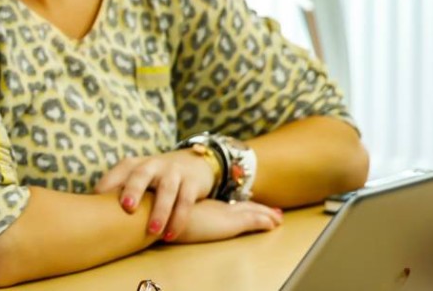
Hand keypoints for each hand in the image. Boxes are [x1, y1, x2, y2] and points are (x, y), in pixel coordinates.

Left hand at [96, 149, 219, 239]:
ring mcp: (173, 172)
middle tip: (127, 208)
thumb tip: (85, 215)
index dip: (106, 186)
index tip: (94, 203)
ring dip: (160, 211)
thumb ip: (116, 192)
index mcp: (133, 164)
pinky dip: (179, 219)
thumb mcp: (135, 179)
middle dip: (134, 189)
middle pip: (141, 175)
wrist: (191, 164)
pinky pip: (185, 201)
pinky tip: (170, 235)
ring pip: (167, 190)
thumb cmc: (152, 180)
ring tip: (152, 232)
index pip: (117, 173)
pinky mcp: (191, 183)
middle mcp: (152, 165)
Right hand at [162, 200, 281, 243]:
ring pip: (251, 212)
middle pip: (243, 206)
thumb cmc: (154, 216)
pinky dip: (264, 221)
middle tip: (275, 213)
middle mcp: (216, 207)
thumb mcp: (165, 216)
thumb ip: (171, 217)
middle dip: (259, 209)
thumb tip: (165, 226)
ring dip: (266, 214)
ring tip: (279, 219)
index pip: (228, 206)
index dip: (242, 207)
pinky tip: (274, 224)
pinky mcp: (227, 222)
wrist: (154, 211)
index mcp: (203, 206)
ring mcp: (223, 214)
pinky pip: (251, 221)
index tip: (254, 208)